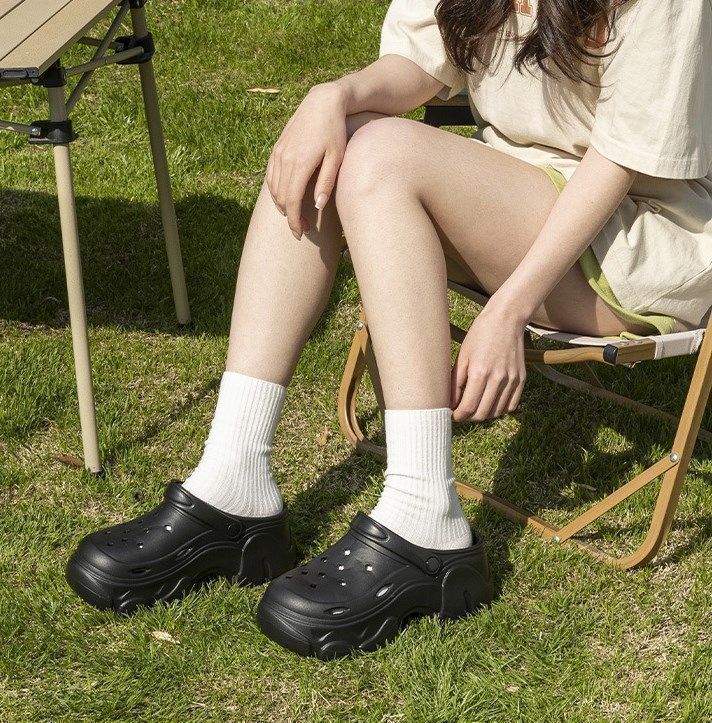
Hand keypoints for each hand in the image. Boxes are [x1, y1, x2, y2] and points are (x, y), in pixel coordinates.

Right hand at [266, 83, 347, 238]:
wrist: (322, 102)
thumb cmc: (335, 131)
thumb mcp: (336, 157)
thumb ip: (326, 182)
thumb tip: (317, 206)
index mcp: (300, 164)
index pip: (292, 201)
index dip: (295, 221)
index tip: (300, 234)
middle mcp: (285, 159)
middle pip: (281, 198)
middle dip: (290, 217)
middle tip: (302, 229)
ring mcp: (278, 153)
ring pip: (273, 188)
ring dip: (281, 206)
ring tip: (295, 215)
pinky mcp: (277, 149)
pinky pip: (270, 176)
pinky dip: (275, 191)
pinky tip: (285, 198)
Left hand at [450, 306, 526, 421]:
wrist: (506, 320)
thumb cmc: (480, 335)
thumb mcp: (462, 356)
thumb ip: (456, 382)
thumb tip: (450, 403)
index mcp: (480, 373)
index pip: (468, 407)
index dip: (458, 416)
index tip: (452, 415)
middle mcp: (498, 379)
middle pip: (482, 414)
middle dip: (469, 417)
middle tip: (461, 412)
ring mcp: (512, 380)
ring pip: (496, 412)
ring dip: (484, 414)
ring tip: (475, 406)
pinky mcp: (521, 379)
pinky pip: (511, 405)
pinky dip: (499, 408)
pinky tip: (490, 401)